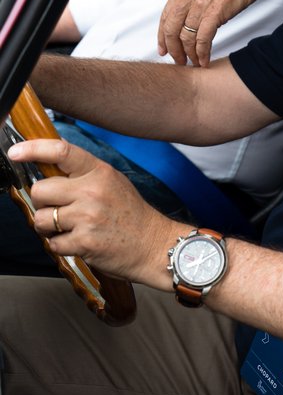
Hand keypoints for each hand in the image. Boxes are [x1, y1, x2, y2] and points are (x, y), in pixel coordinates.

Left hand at [7, 137, 177, 287]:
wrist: (153, 244)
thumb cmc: (131, 213)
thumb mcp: (111, 182)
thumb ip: (83, 174)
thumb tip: (47, 168)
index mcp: (99, 172)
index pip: (61, 152)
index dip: (34, 149)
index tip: (17, 152)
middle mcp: (92, 191)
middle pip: (40, 190)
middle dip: (42, 202)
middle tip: (57, 208)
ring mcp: (87, 217)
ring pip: (41, 219)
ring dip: (48, 227)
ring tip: (68, 227)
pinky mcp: (84, 243)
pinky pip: (52, 243)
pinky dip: (60, 245)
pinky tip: (78, 241)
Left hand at [157, 0, 282, 65]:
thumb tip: (192, 12)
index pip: (165, 16)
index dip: (162, 36)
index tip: (164, 48)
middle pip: (171, 29)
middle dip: (173, 49)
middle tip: (177, 60)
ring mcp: (200, 4)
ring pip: (186, 37)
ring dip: (189, 54)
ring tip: (193, 62)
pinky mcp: (215, 13)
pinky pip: (203, 39)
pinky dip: (202, 52)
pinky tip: (204, 59)